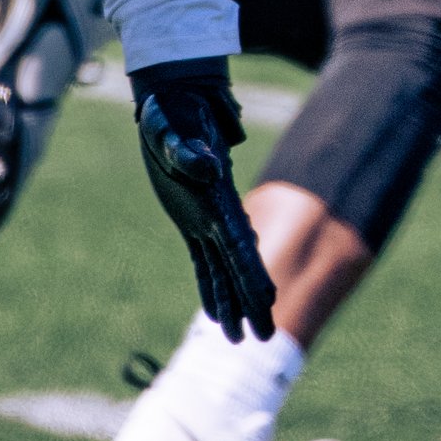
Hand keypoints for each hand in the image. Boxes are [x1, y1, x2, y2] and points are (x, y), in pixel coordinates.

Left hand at [131, 59, 276, 341]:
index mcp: (217, 200)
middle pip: (240, 267)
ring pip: (223, 271)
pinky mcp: (192, 222)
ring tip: (239, 339)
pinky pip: (203, 263)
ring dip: (232, 303)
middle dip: (253, 301)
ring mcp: (206, 220)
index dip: (253, 275)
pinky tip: (214, 313)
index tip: (267, 302)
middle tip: (267, 336)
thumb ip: (187, 151)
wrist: (174, 101)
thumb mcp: (172, 131)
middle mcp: (218, 216)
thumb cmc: (172, 113)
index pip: (240, 246)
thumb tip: (207, 166)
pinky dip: (210, 288)